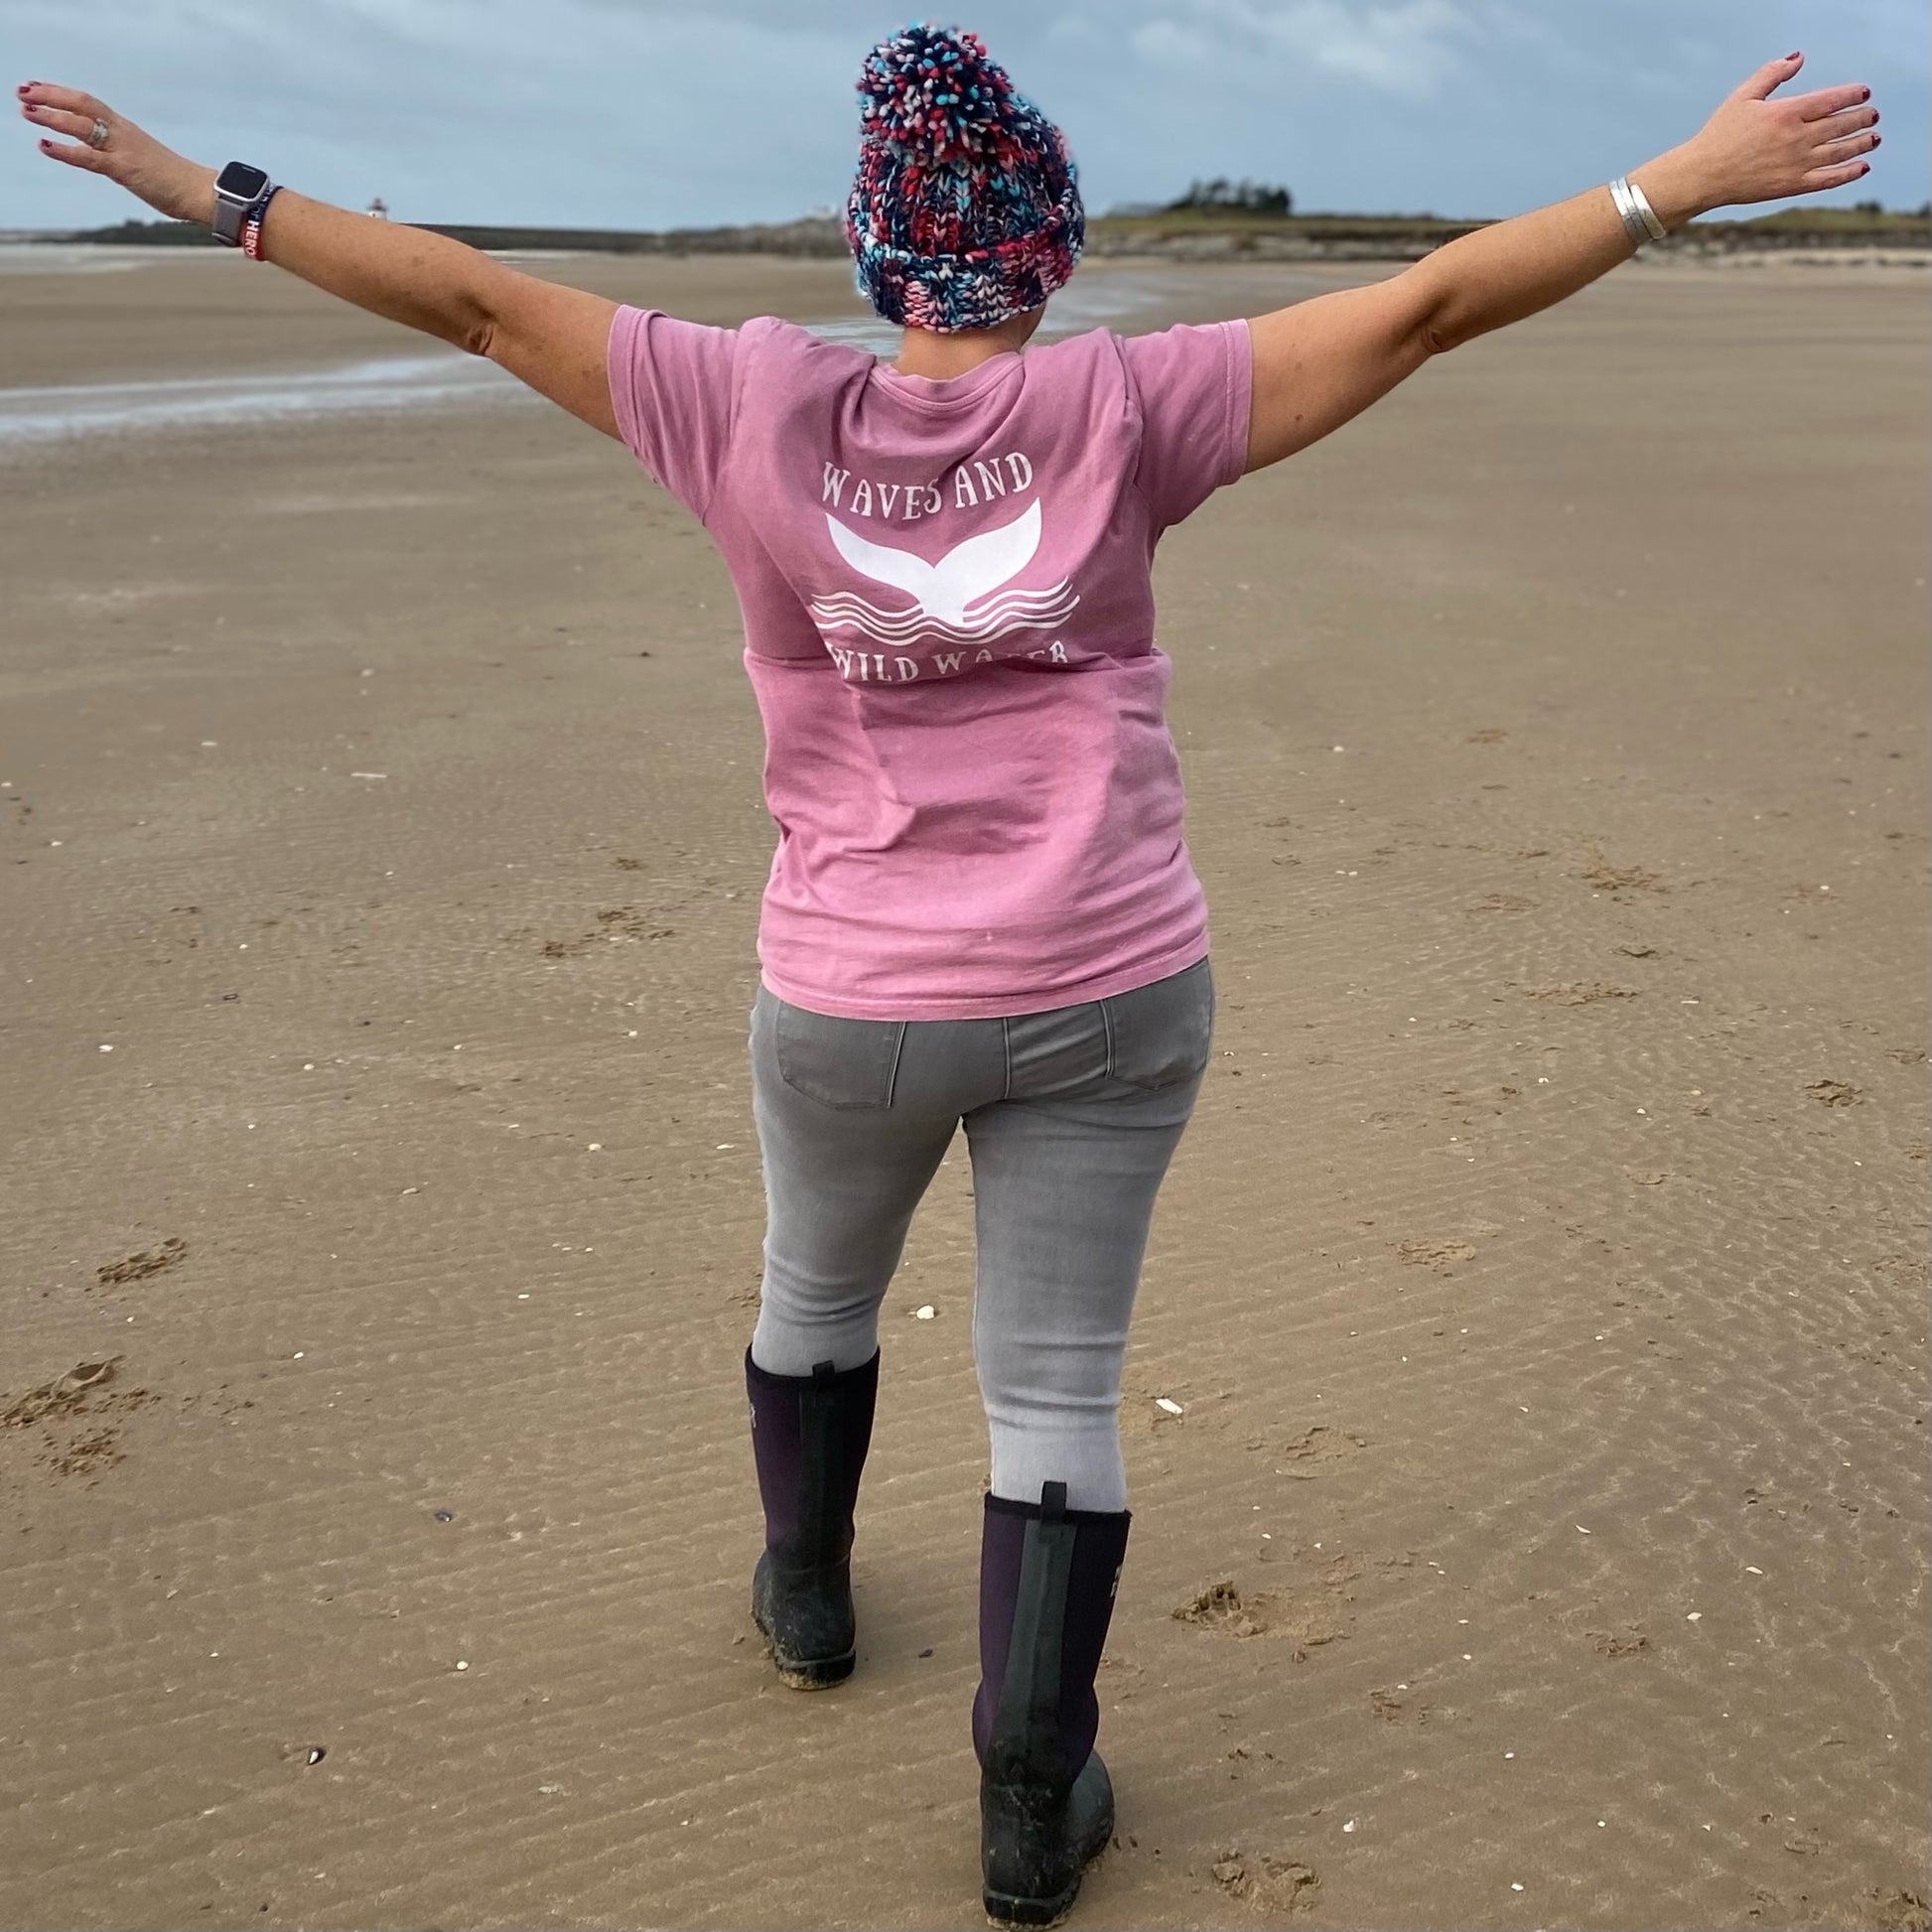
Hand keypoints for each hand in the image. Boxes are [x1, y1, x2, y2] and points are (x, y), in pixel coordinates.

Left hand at [16, 81, 214, 223]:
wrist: (201, 192)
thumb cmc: (176, 181)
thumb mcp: (143, 161)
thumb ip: (119, 155)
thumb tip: (102, 158)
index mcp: (126, 130)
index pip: (88, 103)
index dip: (60, 93)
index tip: (37, 88)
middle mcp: (122, 133)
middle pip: (81, 104)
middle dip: (50, 95)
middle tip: (22, 90)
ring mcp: (123, 150)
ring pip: (81, 125)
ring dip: (51, 116)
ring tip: (26, 110)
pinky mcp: (125, 170)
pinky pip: (88, 157)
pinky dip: (64, 150)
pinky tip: (44, 144)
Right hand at [1681, 52, 1878, 212]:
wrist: (1701, 175)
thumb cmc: (1718, 134)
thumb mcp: (1742, 96)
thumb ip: (1772, 74)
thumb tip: (1798, 57)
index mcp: (1786, 112)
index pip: (1831, 100)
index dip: (1852, 95)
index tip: (1864, 93)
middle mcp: (1796, 137)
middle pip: (1841, 124)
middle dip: (1862, 118)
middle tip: (1873, 114)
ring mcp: (1796, 163)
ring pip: (1839, 150)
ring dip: (1861, 143)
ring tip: (1874, 137)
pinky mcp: (1791, 186)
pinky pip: (1827, 179)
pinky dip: (1848, 173)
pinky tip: (1862, 166)